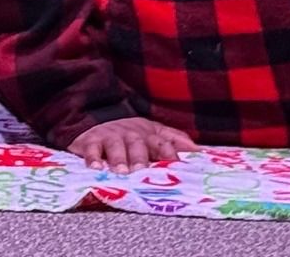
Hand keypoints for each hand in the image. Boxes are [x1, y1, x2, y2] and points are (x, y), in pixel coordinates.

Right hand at [68, 116, 195, 172]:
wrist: (97, 117)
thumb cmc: (130, 134)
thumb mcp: (152, 133)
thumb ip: (174, 140)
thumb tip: (199, 150)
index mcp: (147, 134)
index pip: (160, 141)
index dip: (168, 150)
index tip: (175, 162)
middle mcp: (129, 134)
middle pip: (137, 143)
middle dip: (140, 156)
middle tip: (142, 169)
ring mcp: (109, 136)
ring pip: (115, 145)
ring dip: (119, 157)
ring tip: (121, 171)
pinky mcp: (90, 140)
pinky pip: (90, 148)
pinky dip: (92, 157)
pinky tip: (96, 167)